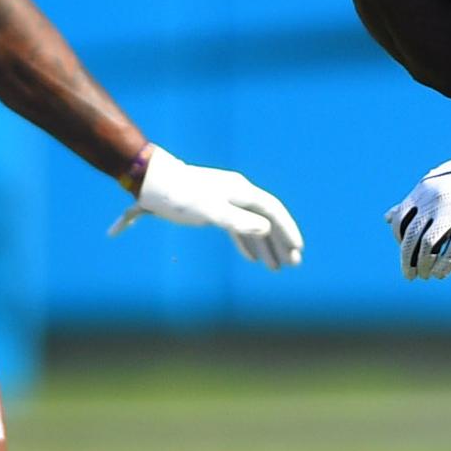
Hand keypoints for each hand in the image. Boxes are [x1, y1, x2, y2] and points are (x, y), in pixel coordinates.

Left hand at [109, 146, 304, 268]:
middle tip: (294, 264)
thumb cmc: (179, 196)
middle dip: (281, 243)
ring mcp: (226, 200)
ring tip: (275, 267)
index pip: (273, 212)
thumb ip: (238, 221)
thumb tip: (266, 229)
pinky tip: (251, 258)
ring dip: (265, 246)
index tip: (298, 250)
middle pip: (267, 220)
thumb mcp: (209, 211)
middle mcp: (239, 194)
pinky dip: (246, 242)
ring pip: (252, 225)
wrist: (152, 182)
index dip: (288, 231)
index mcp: (242, 192)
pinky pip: (237, 227)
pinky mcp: (213, 208)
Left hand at [386, 119, 450, 278]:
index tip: (405, 251)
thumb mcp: (436, 182)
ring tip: (425, 276)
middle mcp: (434, 202)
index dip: (399, 240)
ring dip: (424, 267)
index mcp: (423, 190)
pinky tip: (441, 275)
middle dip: (407, 261)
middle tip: (408, 275)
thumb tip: (387, 219)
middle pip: (411, 238)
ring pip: (428, 249)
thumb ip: (413, 202)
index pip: (401, 221)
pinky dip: (444, 268)